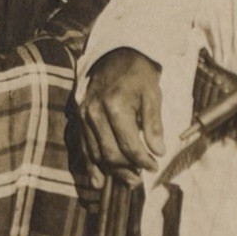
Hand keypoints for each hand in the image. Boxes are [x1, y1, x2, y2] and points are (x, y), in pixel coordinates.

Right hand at [81, 48, 164, 182]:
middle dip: (126, 170)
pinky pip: (83, 146)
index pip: (128, 145)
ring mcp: (83, 116)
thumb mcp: (153, 94)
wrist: (116, 55)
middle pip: (110, 153)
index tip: (154, 167)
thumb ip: (154, 124)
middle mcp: (94, 113)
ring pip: (95, 153)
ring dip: (111, 171)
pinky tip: (97, 180)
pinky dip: (90, 165)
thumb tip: (158, 151)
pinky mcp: (78, 118)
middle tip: (139, 179)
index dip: (142, 160)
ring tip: (127, 180)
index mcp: (114, 106)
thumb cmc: (139, 75)